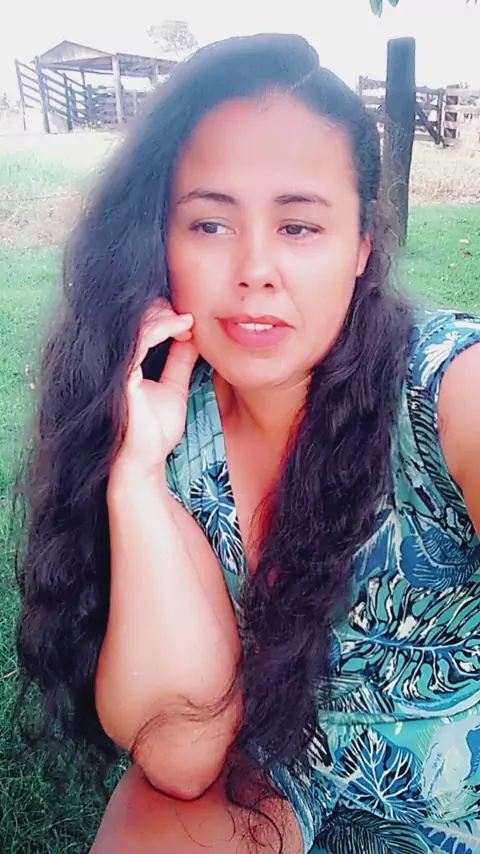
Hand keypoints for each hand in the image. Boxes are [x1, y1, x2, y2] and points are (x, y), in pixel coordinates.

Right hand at [112, 300, 197, 477]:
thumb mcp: (174, 388)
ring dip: (166, 316)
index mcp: (126, 363)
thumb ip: (179, 363)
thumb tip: (191, 339)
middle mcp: (117, 362)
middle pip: (134, 318)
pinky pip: (140, 338)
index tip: (189, 321)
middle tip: (188, 315)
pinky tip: (181, 329)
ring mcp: (117, 367)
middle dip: (163, 310)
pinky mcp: (122, 374)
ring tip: (187, 322)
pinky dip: (162, 328)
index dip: (163, 316)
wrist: (145, 458)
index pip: (139, 325)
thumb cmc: (155, 430)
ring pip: (137, 322)